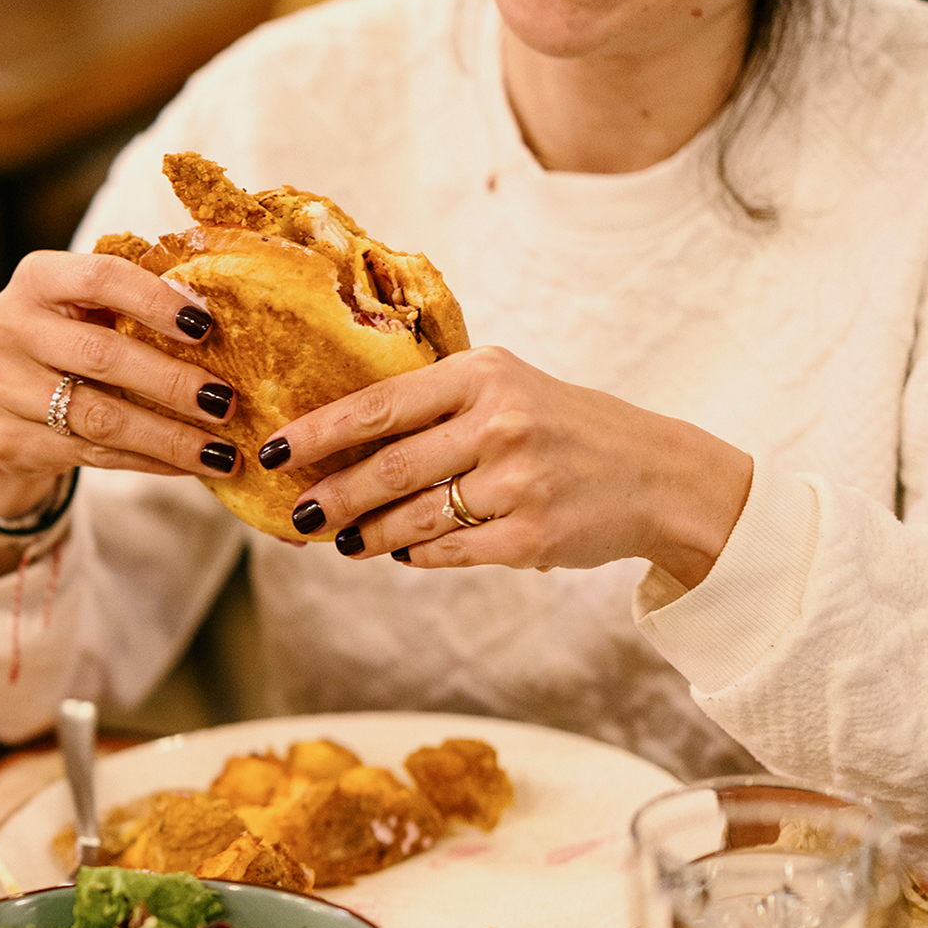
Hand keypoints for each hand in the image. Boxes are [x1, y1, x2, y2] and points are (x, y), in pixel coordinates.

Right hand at [0, 247, 240, 524]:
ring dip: (168, 436)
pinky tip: (189, 465)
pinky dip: (150, 462)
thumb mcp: (89, 305)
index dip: (155, 300)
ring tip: (220, 451)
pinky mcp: (9, 441)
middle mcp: (8, 328)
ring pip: (99, 418)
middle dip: (171, 382)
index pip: (99, 278)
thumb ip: (137, 299)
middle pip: (100, 356)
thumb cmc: (68, 336)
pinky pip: (94, 456)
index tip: (206, 327)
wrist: (4, 397)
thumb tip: (213, 312)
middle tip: (224, 402)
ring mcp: (2, 388)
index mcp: (35, 280)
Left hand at [260, 345, 750, 588]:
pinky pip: (446, 551)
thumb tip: (337, 438)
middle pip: (387, 467)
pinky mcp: (530, 536)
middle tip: (298, 514)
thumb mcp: (507, 387)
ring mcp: (517, 483)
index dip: (317, 431)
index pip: (380, 404)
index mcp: (484, 375)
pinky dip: (415, 552)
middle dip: (331, 496)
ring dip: (366, 534)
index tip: (273, 450)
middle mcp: (500, 423)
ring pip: (411, 517)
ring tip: (344, 539)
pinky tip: (401, 548)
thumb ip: (435, 401)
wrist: (654, 475)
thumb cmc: (563, 428)